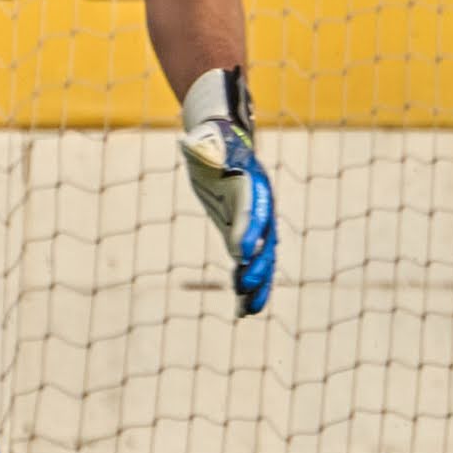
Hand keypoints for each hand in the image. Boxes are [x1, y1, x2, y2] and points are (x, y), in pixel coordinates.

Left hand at [176, 68, 278, 317]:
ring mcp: (255, 225)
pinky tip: (241, 310)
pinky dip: (246, 286)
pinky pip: (249, 264)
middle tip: (245, 286)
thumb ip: (201, 146)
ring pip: (262, 260)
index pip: (252, 210)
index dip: (248, 232)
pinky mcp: (243, 236)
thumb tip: (188, 145)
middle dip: (257, 265)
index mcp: (252, 183)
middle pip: (264, 241)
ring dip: (257, 285)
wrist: (224, 144)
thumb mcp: (205, 142)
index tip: (241, 254)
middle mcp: (260, 207)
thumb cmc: (212, 142)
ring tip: (249, 310)